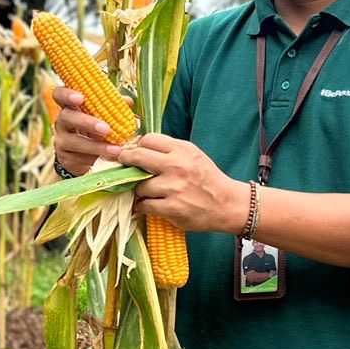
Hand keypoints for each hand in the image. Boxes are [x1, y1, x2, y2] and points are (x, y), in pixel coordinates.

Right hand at [50, 86, 119, 175]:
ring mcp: (61, 140)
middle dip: (86, 122)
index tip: (80, 98)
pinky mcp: (65, 157)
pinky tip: (110, 158)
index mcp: (70, 106)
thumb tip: (128, 101)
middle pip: (67, 116)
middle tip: (106, 129)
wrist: (86, 157)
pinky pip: (79, 157)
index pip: (59, 94)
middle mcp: (62, 121)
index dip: (66, 94)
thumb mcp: (103, 117)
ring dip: (96, 145)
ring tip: (115, 149)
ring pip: (74, 141)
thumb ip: (113, 107)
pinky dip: (97, 157)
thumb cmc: (95, 131)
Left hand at [117, 133, 243, 233]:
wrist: (226, 204)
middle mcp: (176, 166)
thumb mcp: (193, 155)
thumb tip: (140, 146)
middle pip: (137, 157)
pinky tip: (146, 205)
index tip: (135, 153)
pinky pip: (144, 205)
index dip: (138, 146)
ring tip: (144, 192)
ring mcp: (173, 188)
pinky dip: (142, 206)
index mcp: (182, 150)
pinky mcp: (171, 208)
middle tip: (122, 165)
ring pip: (139, 186)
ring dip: (138, 190)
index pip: (148, 140)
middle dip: (126, 161)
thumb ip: (170, 150)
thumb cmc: (207, 178)